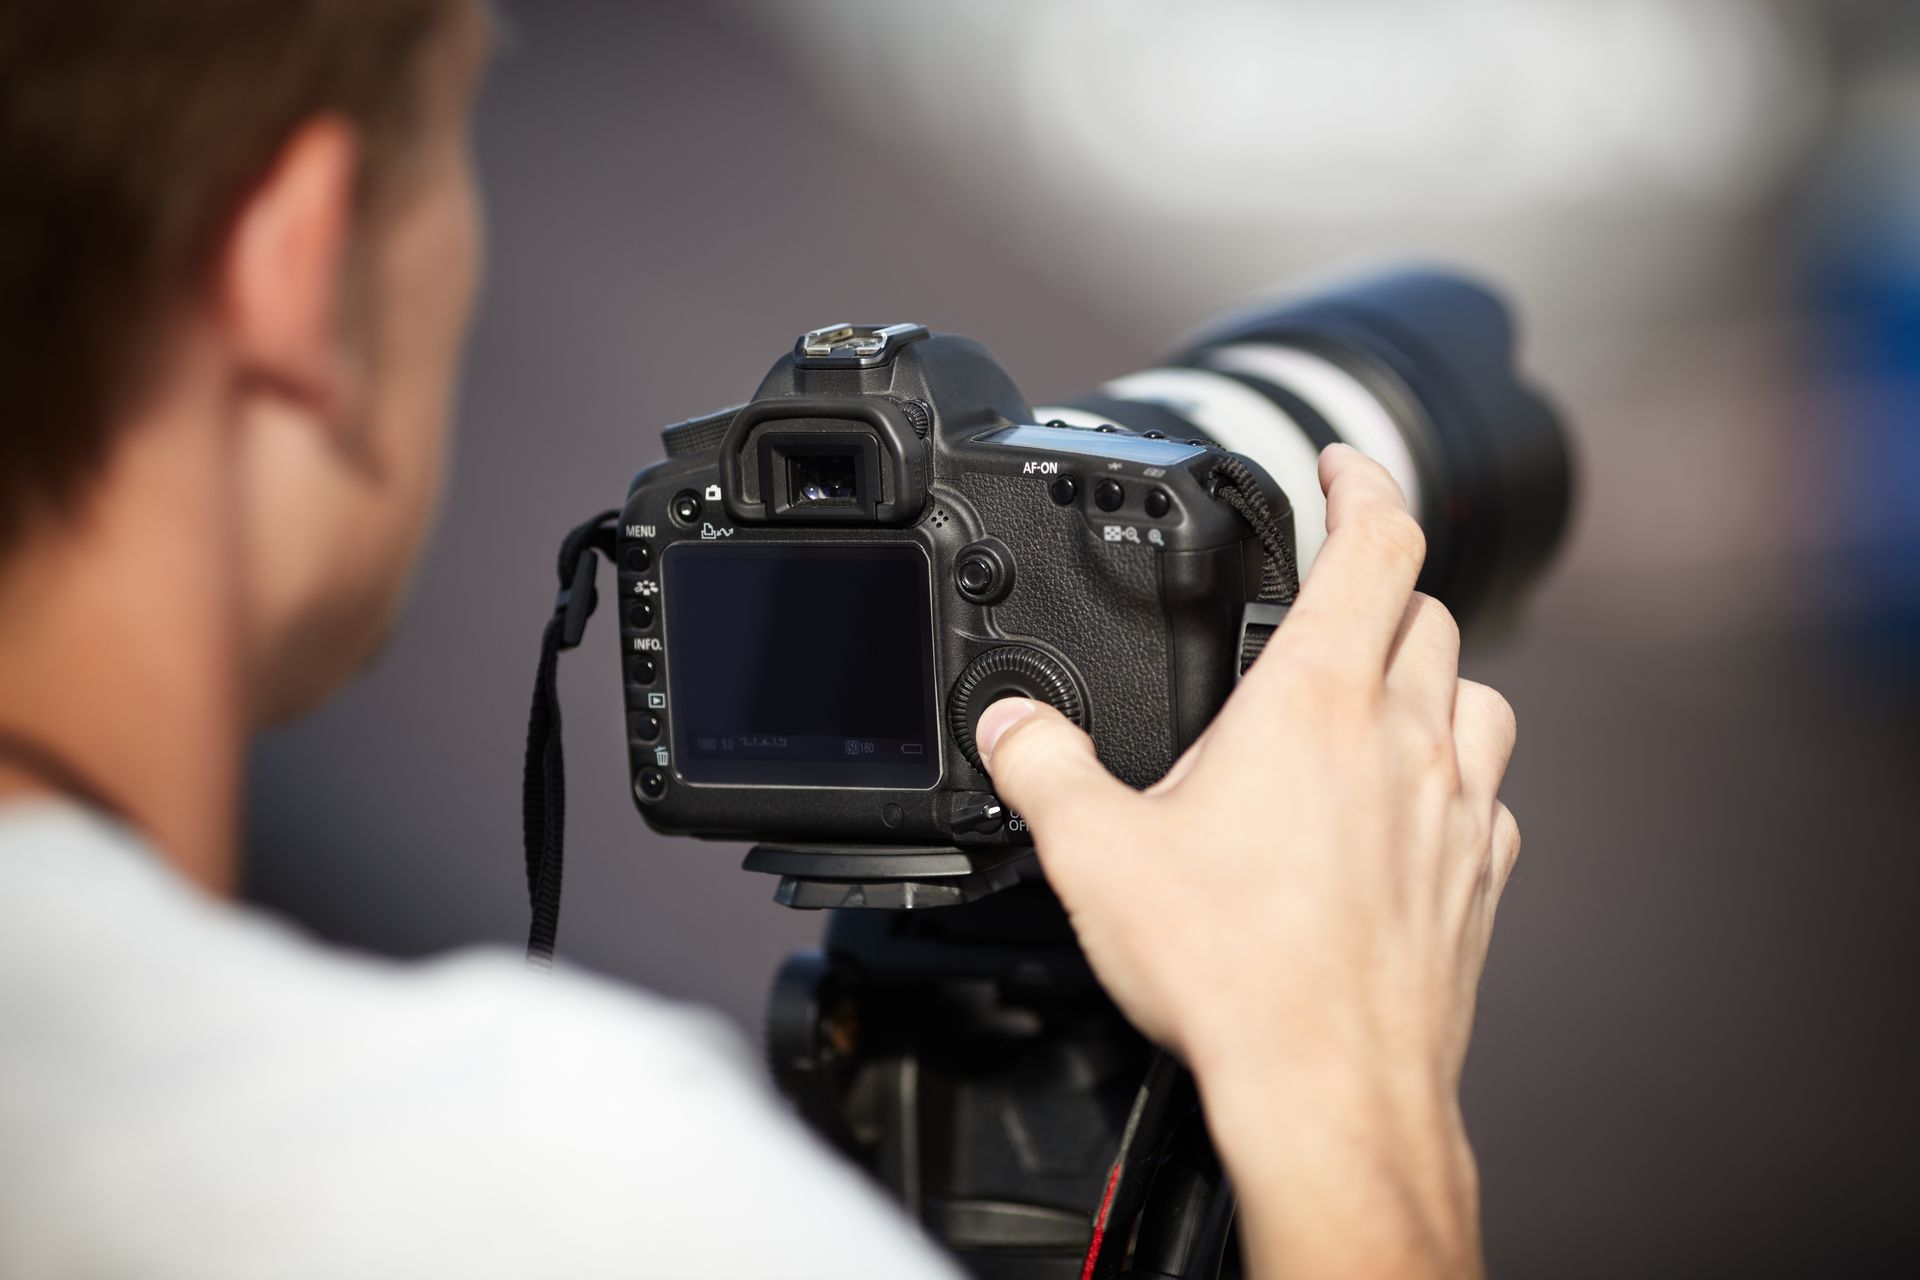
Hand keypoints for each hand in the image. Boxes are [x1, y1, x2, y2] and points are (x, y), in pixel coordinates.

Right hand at [973, 444, 1518, 1278]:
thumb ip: (1043, 768)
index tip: (1338, 463)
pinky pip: (1489, 796)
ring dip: (1429, 676)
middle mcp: (1404, 739)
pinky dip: (1452, 778)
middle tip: (1325, 599)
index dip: (1362, 478)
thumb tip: (1010, 726)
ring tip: (1372, 698)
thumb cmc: (1233, 972)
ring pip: (1476, 695)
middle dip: (1378, 584)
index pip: (1377, 539)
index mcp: (1317, 703)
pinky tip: (1403, 812)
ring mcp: (1456, 809)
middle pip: (1426, 610)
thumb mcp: (1096, 855)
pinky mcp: (1479, 880)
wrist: (1331, 1091)